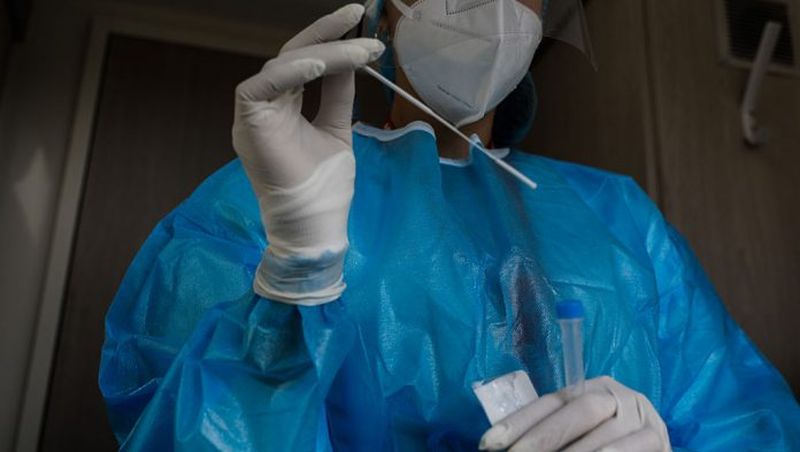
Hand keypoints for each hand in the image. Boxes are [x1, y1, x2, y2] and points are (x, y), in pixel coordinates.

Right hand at [232, 4, 384, 304]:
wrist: (315, 224)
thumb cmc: (324, 185)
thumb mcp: (337, 129)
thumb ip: (338, 94)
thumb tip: (352, 57)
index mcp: (284, 107)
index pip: (303, 62)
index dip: (328, 38)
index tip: (359, 19)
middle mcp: (265, 106)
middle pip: (291, 55)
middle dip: (326, 33)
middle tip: (359, 15)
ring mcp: (253, 114)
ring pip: (282, 65)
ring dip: (323, 54)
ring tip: (360, 51)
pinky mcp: (246, 122)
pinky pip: (262, 85)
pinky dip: (293, 72)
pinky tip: (323, 64)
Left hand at [480, 376, 669, 451]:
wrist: (646, 449)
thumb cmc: (604, 444)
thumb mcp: (574, 435)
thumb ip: (547, 431)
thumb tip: (498, 444)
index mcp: (591, 388)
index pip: (550, 401)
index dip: (518, 421)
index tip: (489, 443)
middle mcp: (617, 396)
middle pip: (579, 410)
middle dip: (544, 437)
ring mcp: (641, 417)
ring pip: (604, 436)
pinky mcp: (658, 439)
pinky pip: (633, 449)